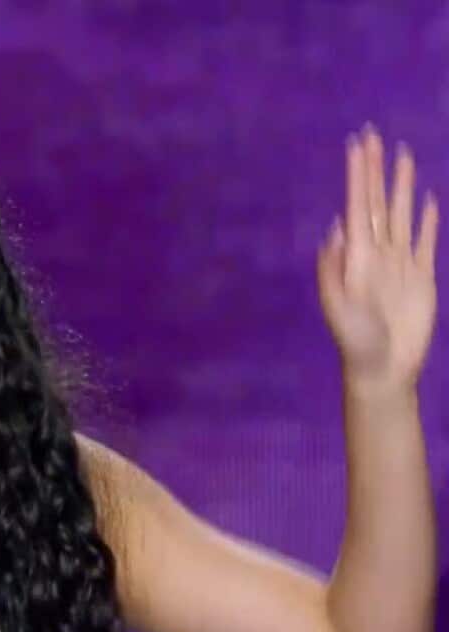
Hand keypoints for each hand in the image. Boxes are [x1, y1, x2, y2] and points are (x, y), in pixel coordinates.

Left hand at [317, 127, 438, 393]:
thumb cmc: (355, 341)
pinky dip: (426, 219)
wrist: (382, 367)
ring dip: (402, 185)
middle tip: (374, 135)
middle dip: (375, 169)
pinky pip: (425, 240)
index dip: (358, 174)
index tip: (357, 144)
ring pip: (401, 213)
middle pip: (377, 200)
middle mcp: (377, 252)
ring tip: (403, 155)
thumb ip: (333, 268)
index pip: (357, 204)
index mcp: (356, 255)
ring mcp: (400, 262)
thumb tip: (337, 227)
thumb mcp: (336, 304)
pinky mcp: (422, 276)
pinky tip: (426, 199)